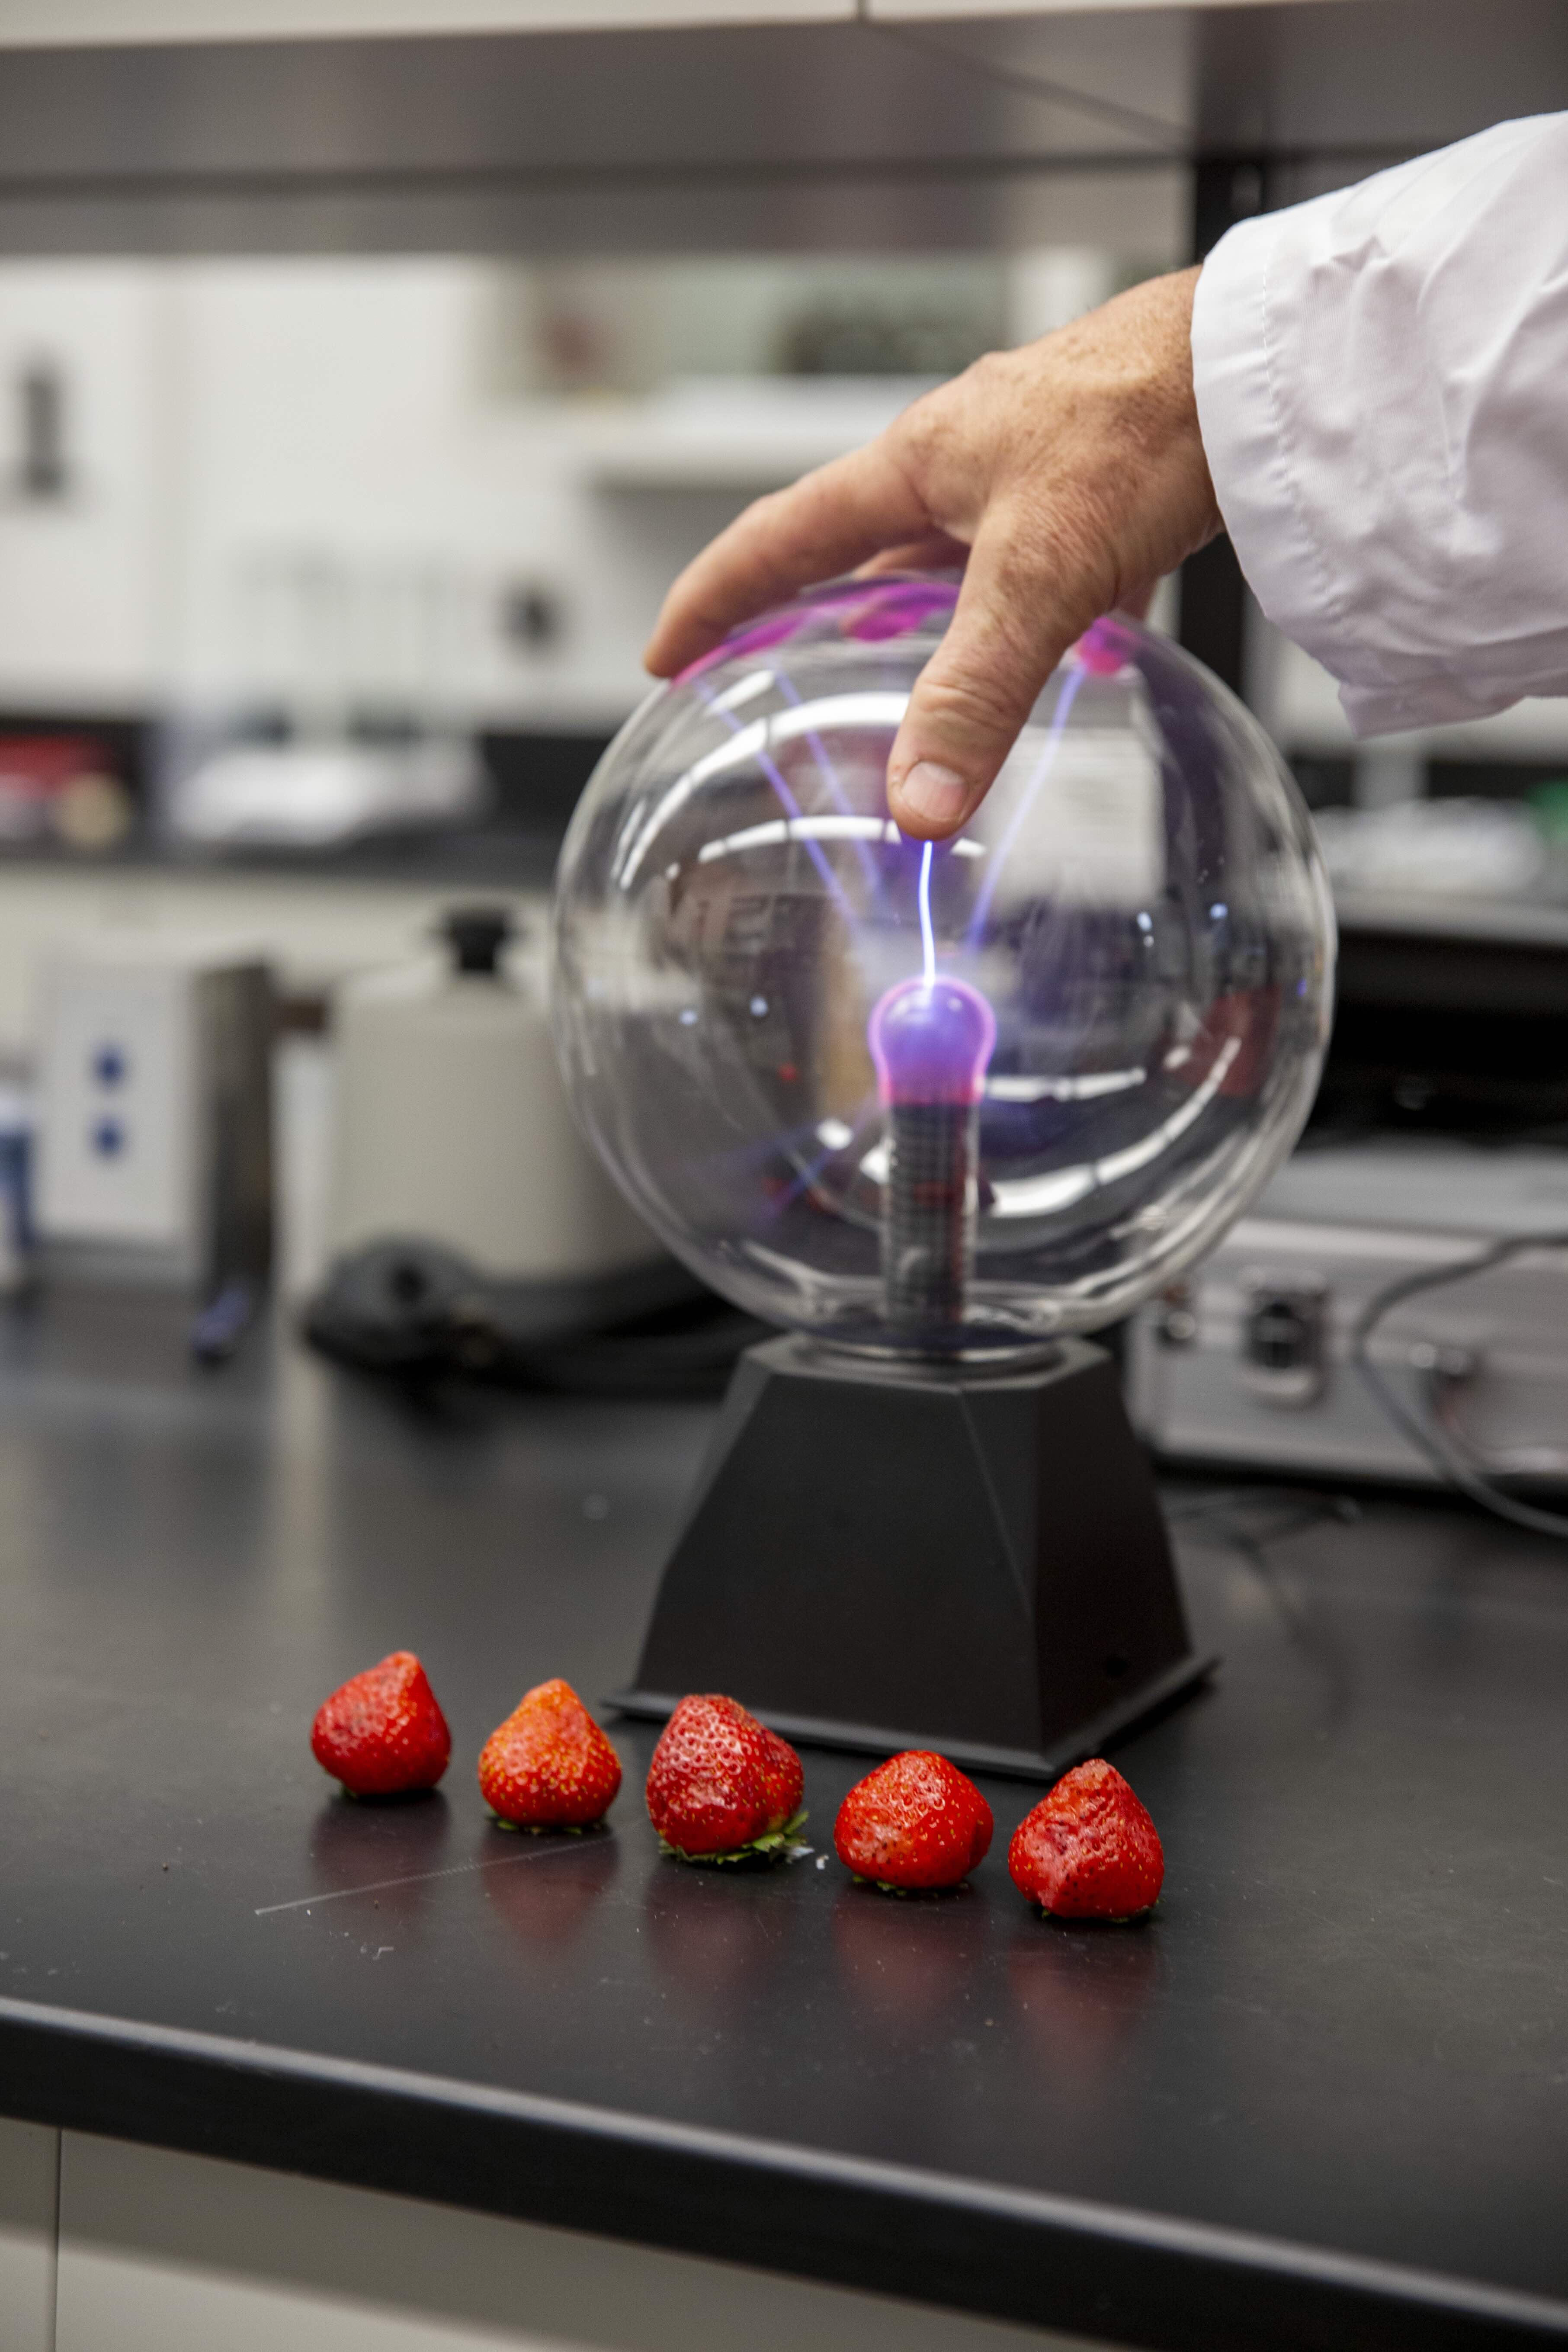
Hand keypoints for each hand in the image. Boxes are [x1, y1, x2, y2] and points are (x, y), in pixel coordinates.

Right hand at [643, 266, 1220, 839]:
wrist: (1262, 365)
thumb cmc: (1144, 422)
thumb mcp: (1037, 575)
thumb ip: (972, 694)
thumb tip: (914, 803)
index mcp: (916, 462)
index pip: (779, 537)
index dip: (714, 598)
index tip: (667, 651)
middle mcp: (963, 462)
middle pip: (855, 550)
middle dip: (805, 618)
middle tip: (767, 676)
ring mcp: (1031, 476)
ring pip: (946, 566)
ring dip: (913, 627)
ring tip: (893, 694)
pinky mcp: (1099, 496)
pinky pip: (1032, 576)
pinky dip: (1014, 628)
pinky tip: (1038, 670)